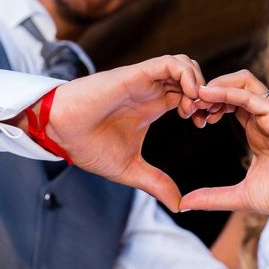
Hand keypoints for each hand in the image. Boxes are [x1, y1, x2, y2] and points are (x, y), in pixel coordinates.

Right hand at [46, 54, 204, 211]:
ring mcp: (145, 80)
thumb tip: (179, 205)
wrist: (61, 132)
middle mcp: (152, 90)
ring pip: (185, 64)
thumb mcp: (131, 169)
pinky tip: (188, 98)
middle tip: (204, 117)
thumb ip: (157, 183)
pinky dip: (187, 75)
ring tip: (194, 109)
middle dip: (207, 94)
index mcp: (154, 105)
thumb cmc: (89, 146)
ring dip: (199, 83)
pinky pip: (171, 63)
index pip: (190, 94)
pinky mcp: (136, 74)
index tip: (203, 126)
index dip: (204, 106)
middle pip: (193, 77)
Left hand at [180, 70, 268, 223]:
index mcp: (256, 130)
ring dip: (217, 85)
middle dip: (209, 91)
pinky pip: (251, 95)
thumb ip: (213, 197)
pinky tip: (208, 96)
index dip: (208, 105)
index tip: (191, 117)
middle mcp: (263, 118)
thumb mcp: (240, 196)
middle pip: (233, 86)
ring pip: (242, 81)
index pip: (228, 103)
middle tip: (190, 106)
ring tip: (197, 98)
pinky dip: (228, 91)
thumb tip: (185, 204)